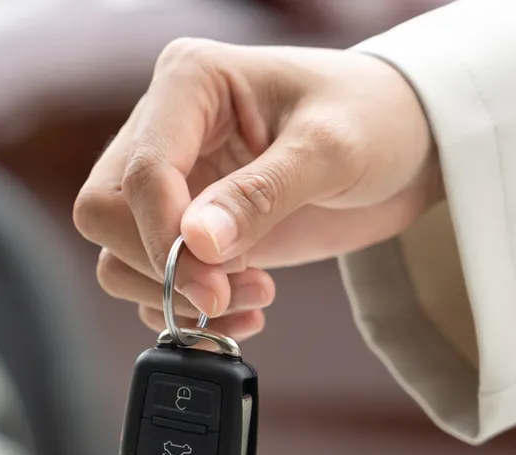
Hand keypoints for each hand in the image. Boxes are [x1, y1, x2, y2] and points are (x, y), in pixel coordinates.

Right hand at [73, 39, 442, 338]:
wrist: (411, 145)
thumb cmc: (378, 119)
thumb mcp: (332, 148)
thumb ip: (262, 194)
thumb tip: (196, 242)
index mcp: (191, 84)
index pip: (141, 170)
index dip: (163, 238)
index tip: (212, 285)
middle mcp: (166, 129)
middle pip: (104, 214)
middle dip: (162, 267)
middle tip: (229, 291)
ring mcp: (173, 182)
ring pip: (117, 255)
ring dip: (174, 296)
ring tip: (255, 296)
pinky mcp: (185, 228)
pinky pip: (149, 280)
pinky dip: (185, 311)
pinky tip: (244, 308)